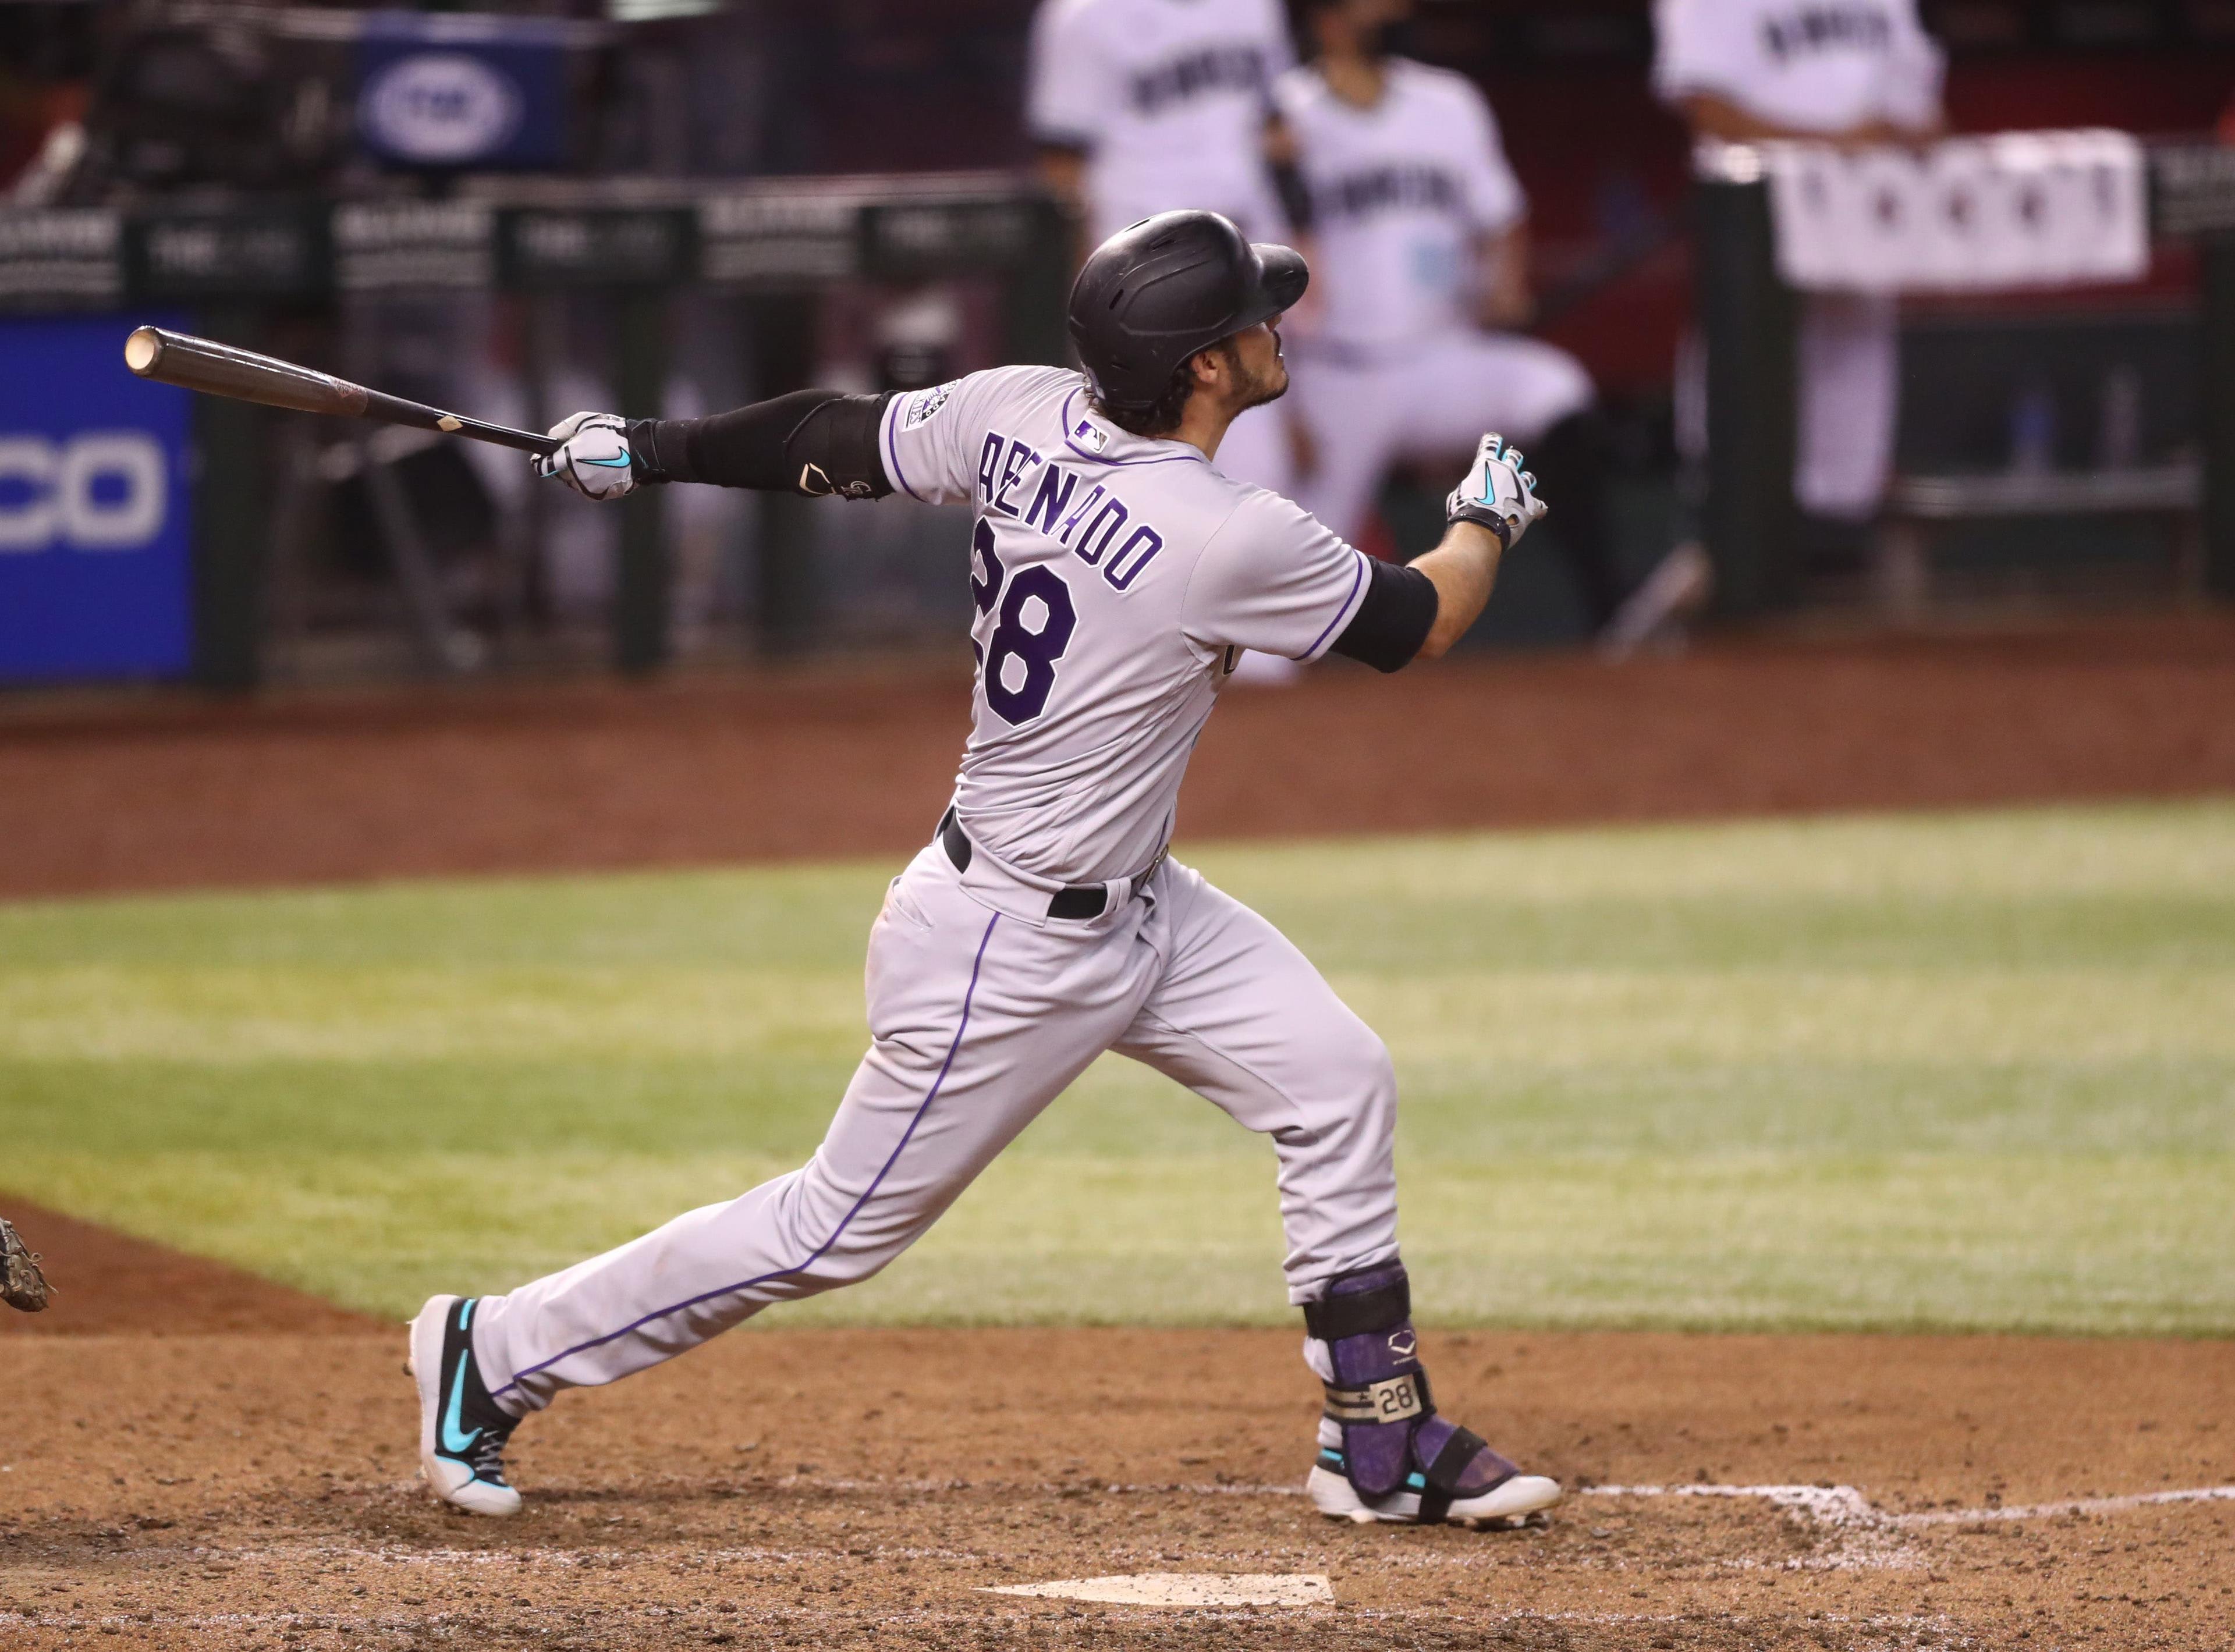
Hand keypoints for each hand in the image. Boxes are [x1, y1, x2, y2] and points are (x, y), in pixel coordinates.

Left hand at [534, 411, 637, 500]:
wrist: (640, 451)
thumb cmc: (611, 433)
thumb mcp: (582, 421)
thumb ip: (560, 431)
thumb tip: (549, 440)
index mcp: (567, 459)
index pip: (542, 467)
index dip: (540, 461)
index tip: (541, 457)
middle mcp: (575, 478)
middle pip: (558, 474)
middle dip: (563, 464)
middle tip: (578, 452)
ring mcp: (587, 488)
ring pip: (573, 481)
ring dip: (577, 472)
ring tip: (593, 458)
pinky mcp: (599, 495)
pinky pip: (587, 487)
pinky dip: (590, 478)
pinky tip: (601, 467)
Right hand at [1445, 433, 1546, 549]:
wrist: (1482, 526)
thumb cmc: (1465, 510)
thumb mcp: (1458, 494)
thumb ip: (1469, 488)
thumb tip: (1471, 492)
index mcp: (1486, 464)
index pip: (1491, 443)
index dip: (1492, 440)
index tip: (1494, 439)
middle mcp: (1507, 470)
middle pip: (1514, 456)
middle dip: (1512, 458)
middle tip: (1510, 461)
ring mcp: (1521, 486)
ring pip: (1529, 478)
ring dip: (1525, 481)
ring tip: (1521, 486)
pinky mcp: (1531, 504)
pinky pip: (1540, 506)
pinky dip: (1537, 509)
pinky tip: (1537, 514)